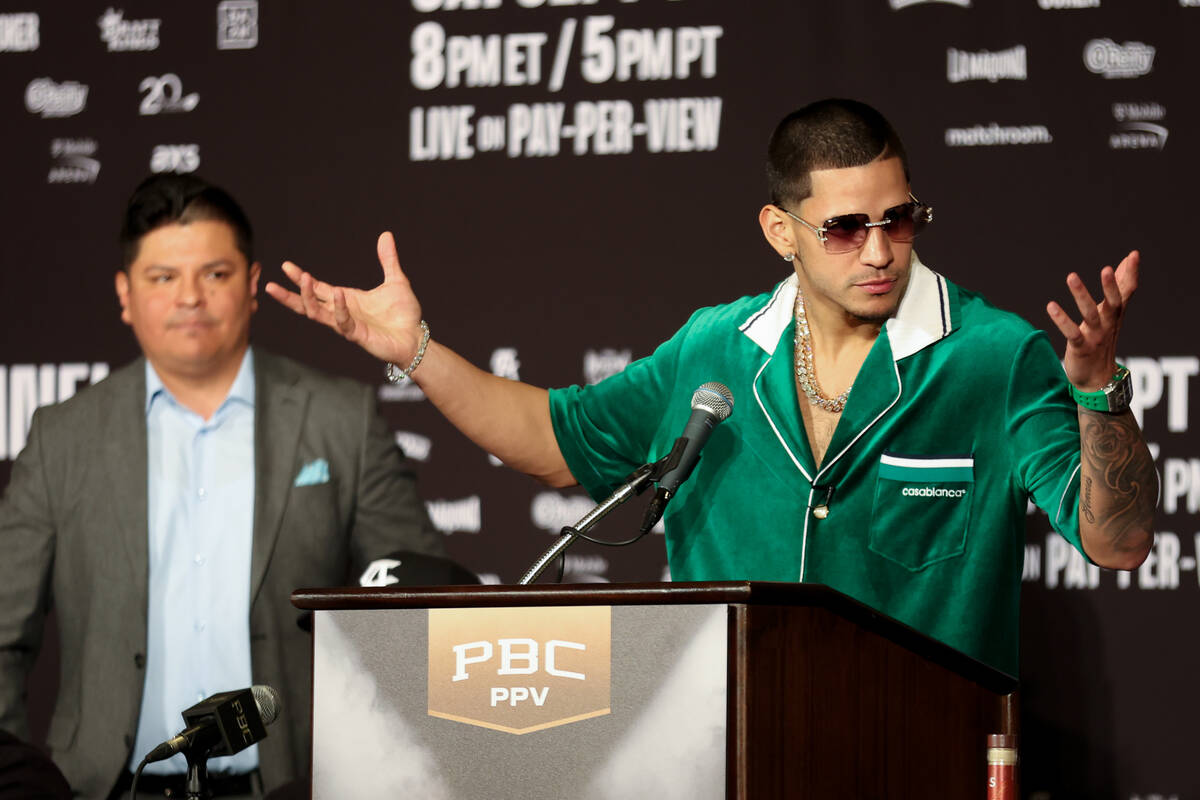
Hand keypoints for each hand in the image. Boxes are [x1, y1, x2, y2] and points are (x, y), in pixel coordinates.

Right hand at [265, 232, 425, 364]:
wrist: (416, 338)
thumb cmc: (404, 315)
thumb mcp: (396, 281)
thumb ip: (388, 260)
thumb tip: (386, 235)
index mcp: (346, 300)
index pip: (318, 288)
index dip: (301, 279)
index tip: (285, 266)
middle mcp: (342, 312)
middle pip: (308, 304)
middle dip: (290, 295)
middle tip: (270, 285)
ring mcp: (348, 325)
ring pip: (319, 314)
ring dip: (309, 299)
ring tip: (304, 280)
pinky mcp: (359, 335)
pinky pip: (344, 323)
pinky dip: (340, 309)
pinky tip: (339, 294)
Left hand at [1045, 250, 1138, 391]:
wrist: (1097, 378)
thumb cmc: (1102, 340)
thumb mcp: (1111, 314)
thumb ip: (1118, 288)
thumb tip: (1126, 261)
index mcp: (1115, 314)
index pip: (1127, 292)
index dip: (1131, 274)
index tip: (1134, 255)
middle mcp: (1108, 324)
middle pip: (1113, 303)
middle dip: (1111, 287)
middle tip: (1107, 268)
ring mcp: (1096, 336)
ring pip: (1090, 315)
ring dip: (1081, 296)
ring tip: (1071, 276)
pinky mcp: (1081, 348)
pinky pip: (1072, 333)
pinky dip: (1062, 320)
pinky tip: (1051, 306)